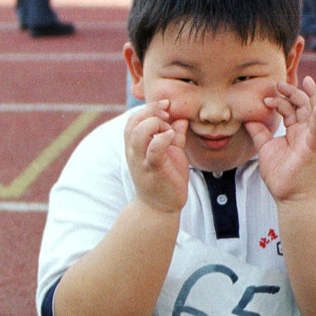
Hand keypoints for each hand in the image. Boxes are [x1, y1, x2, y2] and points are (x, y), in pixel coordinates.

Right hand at [124, 99, 188, 214]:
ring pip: (138, 133)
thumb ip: (175, 136)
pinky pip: (153, 150)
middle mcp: (134, 152)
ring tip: (169, 130)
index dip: (149, 108)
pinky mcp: (153, 170)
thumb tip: (181, 118)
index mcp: (135, 146)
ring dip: (155, 124)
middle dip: (151, 112)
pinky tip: (171, 137)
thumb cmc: (165, 179)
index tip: (166, 106)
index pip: (134, 118)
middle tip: (167, 114)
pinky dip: (162, 139)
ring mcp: (142, 161)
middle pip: (133, 121)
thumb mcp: (171, 153)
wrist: (160, 208)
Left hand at [245, 77, 315, 203]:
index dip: (280, 99)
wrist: (290, 197)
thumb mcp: (265, 148)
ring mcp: (311, 138)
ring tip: (307, 82)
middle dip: (293, 91)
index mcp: (295, 131)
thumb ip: (258, 132)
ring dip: (311, 95)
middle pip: (303, 104)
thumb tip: (247, 117)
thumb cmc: (281, 175)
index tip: (266, 98)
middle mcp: (305, 131)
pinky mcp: (313, 148)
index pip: (291, 108)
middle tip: (279, 83)